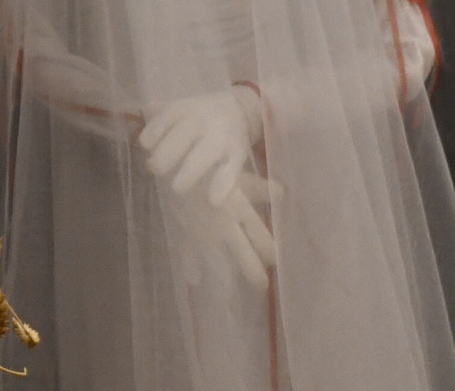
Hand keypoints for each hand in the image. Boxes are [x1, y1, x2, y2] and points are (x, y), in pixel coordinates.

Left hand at [138, 86, 260, 206]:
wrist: (237, 110)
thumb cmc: (197, 114)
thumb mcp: (178, 107)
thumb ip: (157, 114)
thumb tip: (131, 116)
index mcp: (183, 108)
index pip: (166, 117)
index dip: (154, 131)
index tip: (145, 145)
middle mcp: (201, 121)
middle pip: (182, 137)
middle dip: (166, 155)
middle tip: (155, 169)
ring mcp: (221, 138)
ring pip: (204, 155)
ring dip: (189, 173)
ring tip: (177, 188)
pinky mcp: (238, 155)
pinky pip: (230, 171)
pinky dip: (222, 187)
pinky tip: (213, 201)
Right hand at [170, 172, 277, 289]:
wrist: (172, 160)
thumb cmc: (208, 165)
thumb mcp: (235, 173)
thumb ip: (259, 187)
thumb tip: (283, 193)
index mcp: (239, 208)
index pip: (262, 239)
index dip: (272, 252)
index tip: (277, 261)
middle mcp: (223, 226)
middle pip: (244, 257)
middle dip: (254, 274)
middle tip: (261, 286)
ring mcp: (202, 232)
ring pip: (217, 263)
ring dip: (223, 280)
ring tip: (228, 295)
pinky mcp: (182, 231)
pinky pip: (186, 254)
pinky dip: (190, 268)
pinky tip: (193, 279)